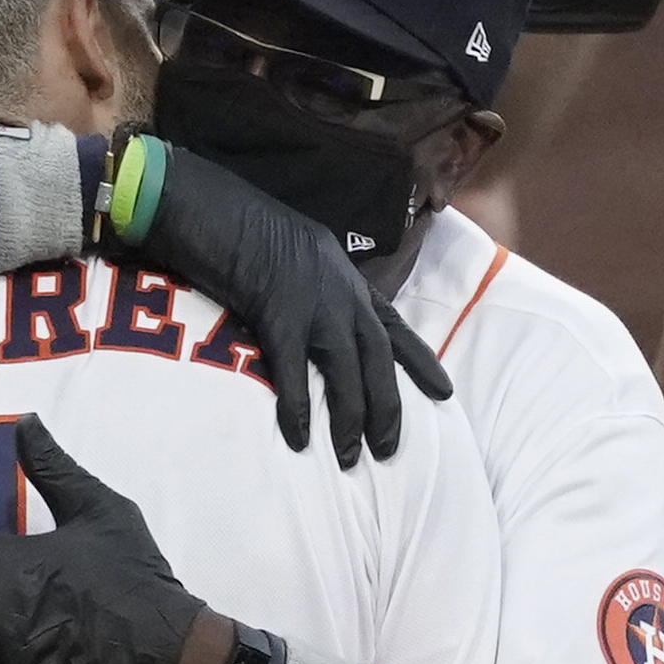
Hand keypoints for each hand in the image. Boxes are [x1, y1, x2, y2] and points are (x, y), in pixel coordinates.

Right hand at [136, 145, 453, 467]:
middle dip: (388, 408)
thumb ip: (315, 283)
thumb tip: (314, 308)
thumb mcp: (300, 251)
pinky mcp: (280, 316)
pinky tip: (299, 439)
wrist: (219, 205)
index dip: (421, 362)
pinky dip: (299, 410)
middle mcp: (342, 295)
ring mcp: (315, 306)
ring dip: (351, 420)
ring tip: (350, 458)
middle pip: (379, 361)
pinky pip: (296, 374)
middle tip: (388, 450)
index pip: (395, 327)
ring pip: (348, 373)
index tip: (444, 392)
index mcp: (347, 280)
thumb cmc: (249, 225)